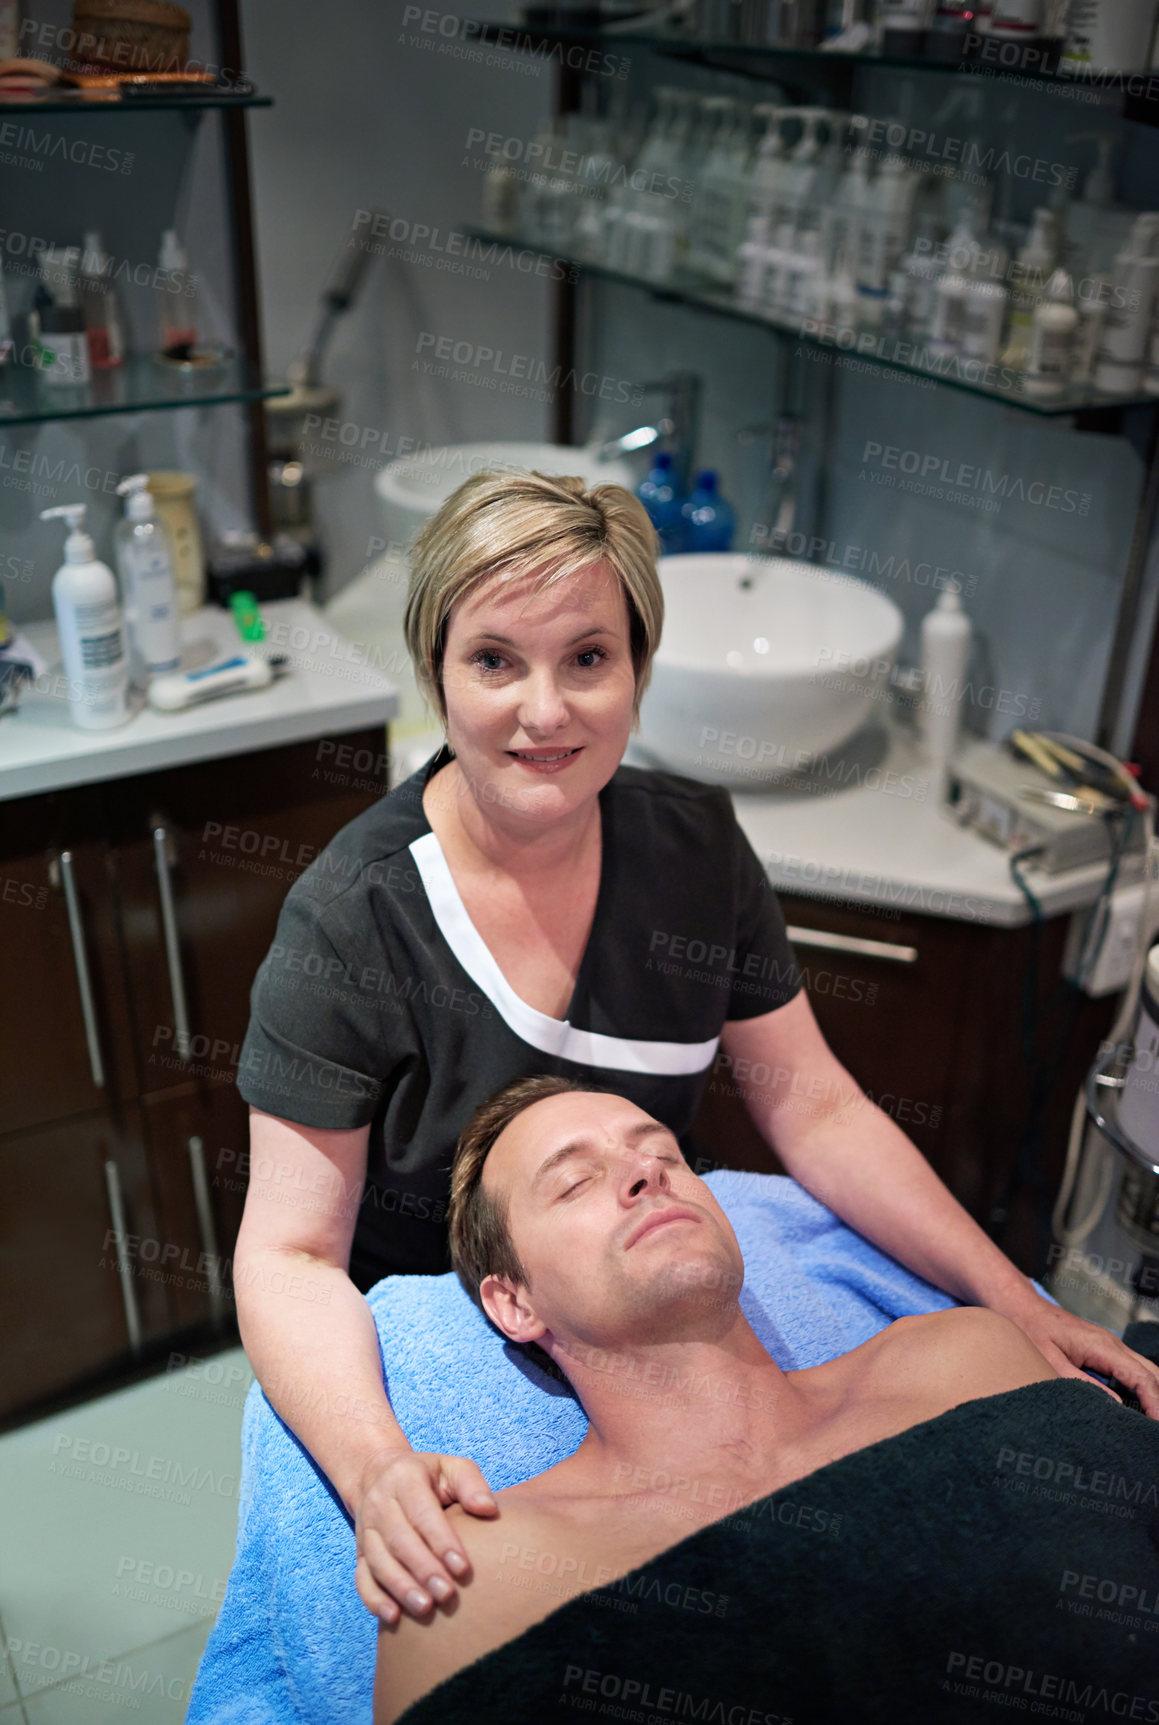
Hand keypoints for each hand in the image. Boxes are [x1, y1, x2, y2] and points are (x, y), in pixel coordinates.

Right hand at [354, 1448, 497, 1620]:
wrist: (380, 1475)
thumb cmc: (428, 1476)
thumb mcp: (451, 1467)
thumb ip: (470, 1484)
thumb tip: (487, 1509)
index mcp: (404, 1478)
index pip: (422, 1512)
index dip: (441, 1541)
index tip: (462, 1568)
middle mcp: (380, 1504)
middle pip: (398, 1540)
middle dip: (423, 1569)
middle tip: (446, 1594)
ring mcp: (366, 1530)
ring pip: (378, 1562)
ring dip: (401, 1587)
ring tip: (425, 1608)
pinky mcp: (359, 1553)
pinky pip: (361, 1578)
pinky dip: (374, 1599)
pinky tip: (393, 1616)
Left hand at [998, 1292, 1158, 1418]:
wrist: (1022, 1308)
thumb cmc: (1031, 1331)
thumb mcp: (1049, 1361)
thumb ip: (1079, 1383)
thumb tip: (1113, 1406)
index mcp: (1102, 1346)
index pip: (1142, 1378)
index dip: (1155, 1403)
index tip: (1156, 1425)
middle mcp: (1113, 1344)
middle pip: (1152, 1374)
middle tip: (1155, 1428)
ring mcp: (1111, 1346)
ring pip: (1146, 1371)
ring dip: (1152, 1394)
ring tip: (1150, 1420)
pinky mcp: (1105, 1351)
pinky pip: (1132, 1370)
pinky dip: (1141, 1387)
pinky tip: (1138, 1407)